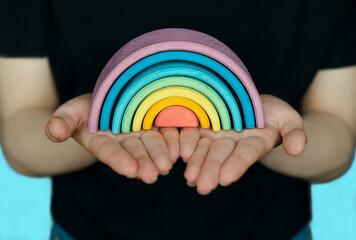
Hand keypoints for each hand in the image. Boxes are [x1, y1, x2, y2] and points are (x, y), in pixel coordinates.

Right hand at [45, 94, 178, 182]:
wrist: (107, 103)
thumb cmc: (85, 110)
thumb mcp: (70, 112)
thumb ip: (62, 121)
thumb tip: (54, 131)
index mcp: (102, 141)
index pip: (109, 152)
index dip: (118, 160)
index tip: (130, 170)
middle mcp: (123, 141)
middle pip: (134, 152)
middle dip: (144, 163)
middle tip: (153, 175)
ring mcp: (141, 133)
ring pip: (152, 144)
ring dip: (160, 155)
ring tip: (167, 166)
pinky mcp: (156, 124)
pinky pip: (166, 131)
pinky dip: (173, 140)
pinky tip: (180, 149)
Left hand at [180, 94, 306, 193]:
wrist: (253, 105)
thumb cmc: (274, 114)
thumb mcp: (289, 119)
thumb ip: (295, 133)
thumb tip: (297, 149)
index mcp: (255, 142)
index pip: (246, 154)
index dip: (236, 165)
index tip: (226, 178)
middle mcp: (234, 142)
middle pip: (221, 156)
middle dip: (212, 171)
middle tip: (203, 187)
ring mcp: (218, 134)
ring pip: (205, 149)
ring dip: (197, 163)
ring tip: (190, 178)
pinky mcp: (205, 125)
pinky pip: (194, 133)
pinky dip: (186, 143)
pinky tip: (180, 155)